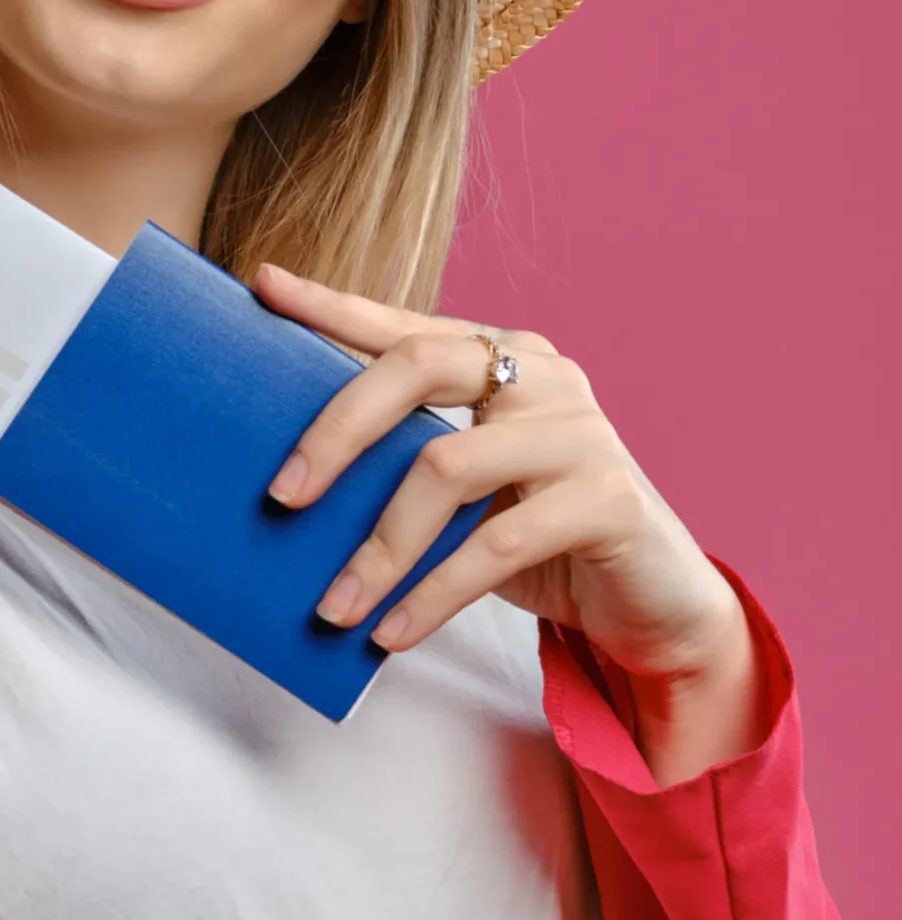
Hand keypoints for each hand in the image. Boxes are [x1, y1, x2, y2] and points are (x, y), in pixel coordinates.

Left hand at [256, 267, 766, 785]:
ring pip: (445, 469)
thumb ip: (405, 463)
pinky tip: (390, 633)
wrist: (655, 603)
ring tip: (333, 608)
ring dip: (378, 549)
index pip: (404, 324)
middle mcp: (543, 376)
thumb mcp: (466, 493)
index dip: (333, 306)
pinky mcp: (607, 499)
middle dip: (336, 431)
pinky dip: (432, 595)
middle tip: (280, 497)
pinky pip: (495, 545)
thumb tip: (291, 486)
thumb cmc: (539, 540)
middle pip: (417, 367)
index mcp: (503, 357)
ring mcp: (580, 431)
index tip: (264, 286)